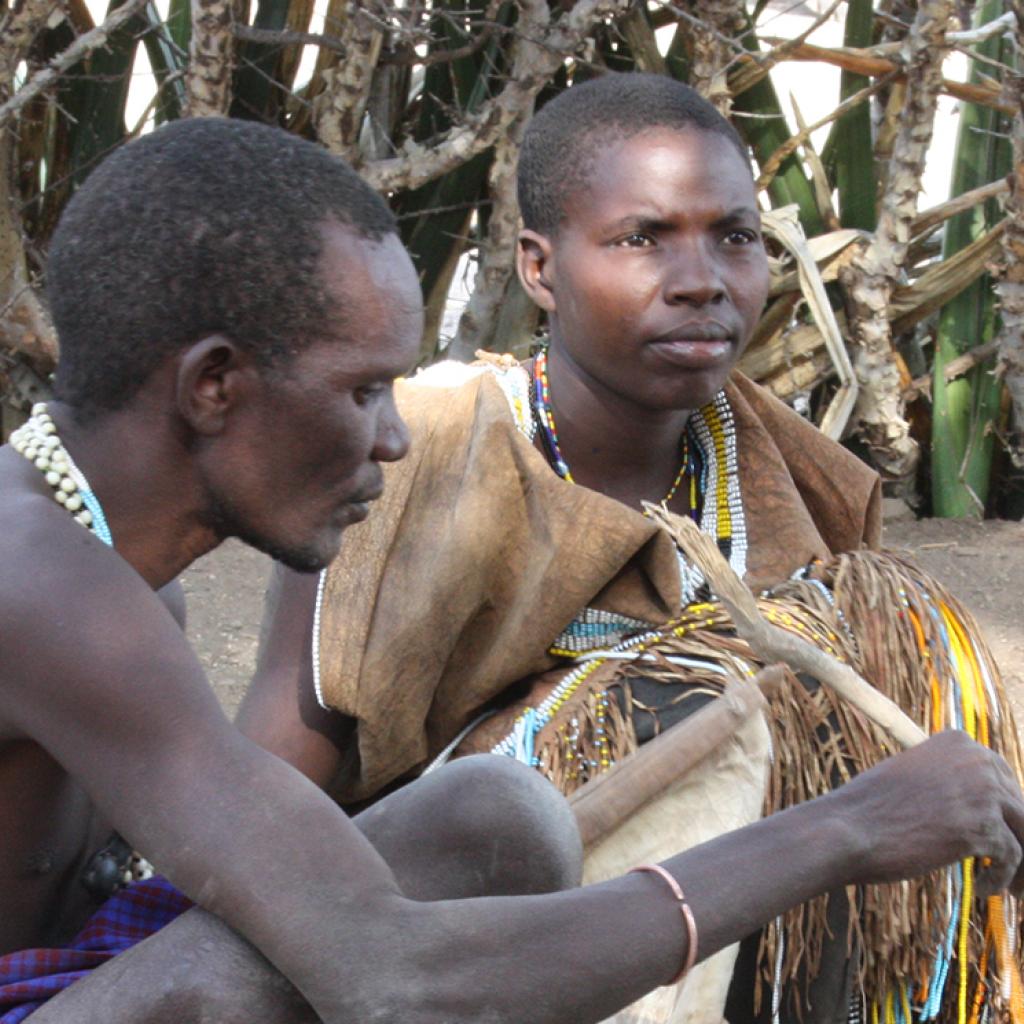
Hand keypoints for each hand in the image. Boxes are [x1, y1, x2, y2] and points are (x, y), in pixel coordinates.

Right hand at [832, 731, 1023, 894]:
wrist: (847, 828)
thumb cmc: (870, 808)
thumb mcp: (912, 776)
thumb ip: (948, 780)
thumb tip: (978, 807)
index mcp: (958, 742)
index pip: (1004, 778)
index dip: (1005, 811)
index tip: (1002, 834)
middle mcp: (976, 760)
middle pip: (1019, 806)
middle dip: (1017, 838)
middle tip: (1009, 866)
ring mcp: (982, 793)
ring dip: (1019, 865)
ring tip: (1011, 886)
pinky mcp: (983, 829)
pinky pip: (1011, 859)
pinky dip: (1001, 879)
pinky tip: (982, 888)